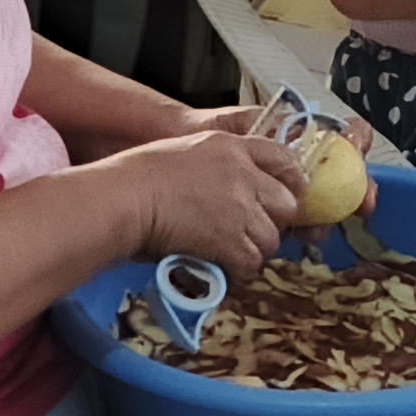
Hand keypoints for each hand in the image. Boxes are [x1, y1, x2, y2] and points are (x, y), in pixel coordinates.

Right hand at [97, 124, 306, 275]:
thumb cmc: (136, 177)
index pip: (284, 158)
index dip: (291, 181)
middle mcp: (244, 174)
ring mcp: (240, 208)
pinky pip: (251, 262)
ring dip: (253, 249)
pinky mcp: (231, 240)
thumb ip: (217, 165)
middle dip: (274, 220)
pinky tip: (219, 266)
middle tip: (250, 231)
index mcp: (231, 146)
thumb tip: (229, 192)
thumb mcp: (185, 152)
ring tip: (227, 252)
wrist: (124, 200)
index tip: (286, 196)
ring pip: (271, 238)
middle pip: (287, 203)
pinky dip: (238, 270)